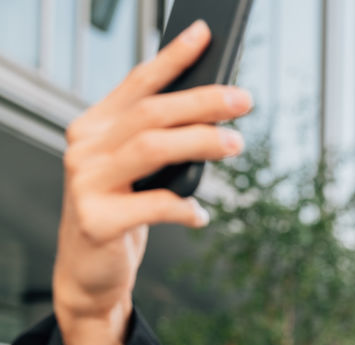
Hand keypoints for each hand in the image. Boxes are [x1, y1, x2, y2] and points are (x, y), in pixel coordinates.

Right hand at [53, 18, 253, 320]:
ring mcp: (86, 183)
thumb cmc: (122, 215)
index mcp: (95, 127)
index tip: (206, 35)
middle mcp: (85, 147)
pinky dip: (184, 209)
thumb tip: (216, 117)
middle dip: (202, 102)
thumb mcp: (139, 173)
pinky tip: (201, 216)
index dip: (173, 57)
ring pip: (151, 148)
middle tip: (244, 99)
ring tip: (237, 145)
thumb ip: (162, 144)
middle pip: (152, 113)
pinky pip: (152, 206)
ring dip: (200, 143)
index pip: (139, 83)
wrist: (89, 273)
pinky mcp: (96, 220)